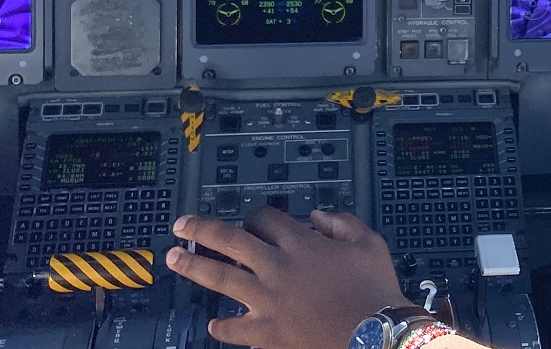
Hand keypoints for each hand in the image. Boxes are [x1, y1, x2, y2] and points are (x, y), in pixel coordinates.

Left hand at [168, 208, 414, 348]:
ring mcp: (266, 300)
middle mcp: (276, 266)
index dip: (256, 217)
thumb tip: (317, 217)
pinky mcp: (265, 331)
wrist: (377, 333)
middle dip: (201, 229)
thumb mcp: (369, 243)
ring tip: (173, 258)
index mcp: (300, 242)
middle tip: (181, 225)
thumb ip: (342, 222)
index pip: (264, 219)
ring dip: (193, 266)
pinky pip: (232, 328)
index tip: (253, 222)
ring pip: (219, 277)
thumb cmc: (375, 289)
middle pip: (228, 240)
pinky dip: (221, 326)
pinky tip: (214, 323)